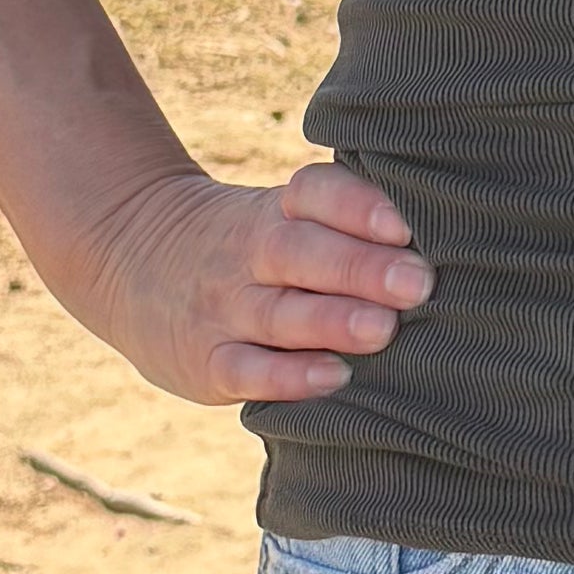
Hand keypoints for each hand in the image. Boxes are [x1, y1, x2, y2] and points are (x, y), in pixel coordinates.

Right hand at [53, 159, 436, 409]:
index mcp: (274, 211)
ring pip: (279, 314)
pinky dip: (286, 377)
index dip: (355, 205)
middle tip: (418, 282)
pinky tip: (331, 378)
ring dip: (333, 322)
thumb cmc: (247, 246)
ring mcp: (223, 308)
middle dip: (360, 268)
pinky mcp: (206, 361)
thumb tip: (447, 241)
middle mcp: (248, 254)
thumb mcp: (277, 216)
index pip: (312, 194)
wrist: (127, 257)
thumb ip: (344, 225)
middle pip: (301, 254)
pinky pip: (245, 369)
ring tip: (384, 329)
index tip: (403, 223)